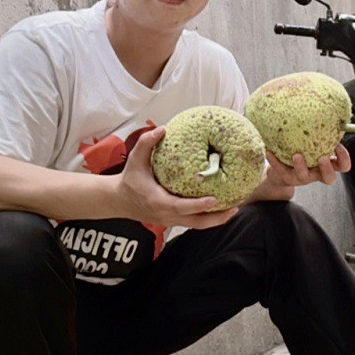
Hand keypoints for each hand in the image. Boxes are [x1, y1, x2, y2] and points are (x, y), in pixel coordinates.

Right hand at [116, 126, 238, 228]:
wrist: (119, 200)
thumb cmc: (129, 179)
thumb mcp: (135, 159)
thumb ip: (147, 143)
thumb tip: (162, 128)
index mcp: (158, 201)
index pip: (181, 207)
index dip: (198, 205)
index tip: (214, 200)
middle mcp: (167, 215)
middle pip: (196, 222)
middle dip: (217, 218)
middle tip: (235, 208)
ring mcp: (171, 221)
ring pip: (197, 225)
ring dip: (216, 220)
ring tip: (235, 209)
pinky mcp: (173, 222)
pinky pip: (194, 223)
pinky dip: (209, 218)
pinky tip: (222, 209)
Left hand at [266, 143, 351, 187]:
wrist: (280, 173)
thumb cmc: (302, 152)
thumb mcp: (314, 145)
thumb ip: (322, 135)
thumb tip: (329, 112)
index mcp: (326, 165)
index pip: (342, 166)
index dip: (343, 158)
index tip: (337, 146)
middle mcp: (316, 173)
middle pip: (329, 178)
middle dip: (327, 169)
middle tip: (323, 158)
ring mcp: (301, 177)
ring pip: (304, 176)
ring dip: (301, 166)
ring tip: (297, 155)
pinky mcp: (286, 177)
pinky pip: (280, 170)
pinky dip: (275, 161)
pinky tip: (270, 151)